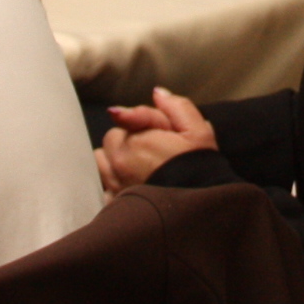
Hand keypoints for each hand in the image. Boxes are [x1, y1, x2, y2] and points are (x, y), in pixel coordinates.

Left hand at [93, 86, 216, 193]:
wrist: (202, 210)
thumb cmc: (200, 168)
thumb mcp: (198, 131)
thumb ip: (176, 107)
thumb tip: (157, 93)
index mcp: (137, 141)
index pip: (121, 120)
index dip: (140, 124)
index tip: (154, 133)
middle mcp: (119, 163)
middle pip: (110, 142)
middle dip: (127, 143)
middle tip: (152, 154)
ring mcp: (114, 186)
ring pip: (101, 163)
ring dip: (114, 163)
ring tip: (138, 170)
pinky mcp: (114, 205)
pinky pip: (102, 189)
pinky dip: (111, 186)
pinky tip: (130, 188)